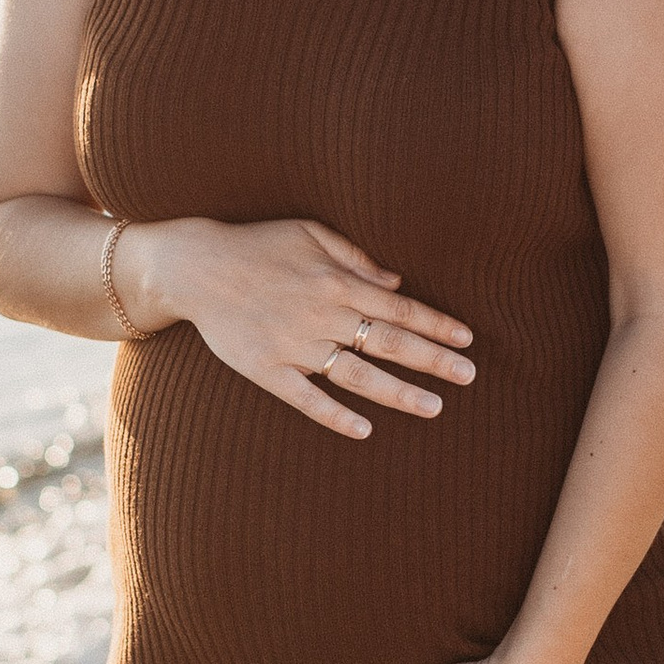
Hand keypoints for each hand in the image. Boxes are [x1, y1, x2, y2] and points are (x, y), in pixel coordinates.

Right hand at [127, 216, 473, 442]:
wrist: (194, 267)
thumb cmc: (256, 244)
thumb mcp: (309, 232)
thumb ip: (356, 257)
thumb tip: (397, 281)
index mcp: (336, 281)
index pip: (398, 307)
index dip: (436, 324)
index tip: (467, 339)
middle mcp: (322, 315)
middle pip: (388, 342)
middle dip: (433, 360)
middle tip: (470, 375)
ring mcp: (294, 346)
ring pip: (357, 375)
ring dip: (398, 392)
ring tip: (435, 407)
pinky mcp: (267, 369)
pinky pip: (306, 398)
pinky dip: (334, 416)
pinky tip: (364, 431)